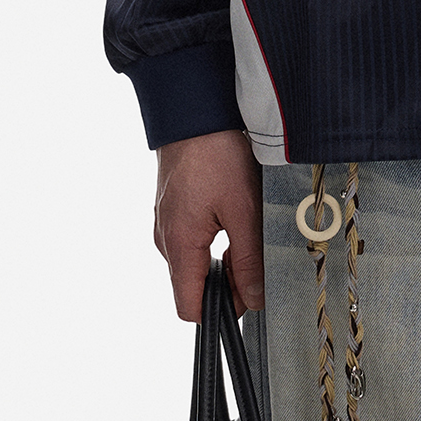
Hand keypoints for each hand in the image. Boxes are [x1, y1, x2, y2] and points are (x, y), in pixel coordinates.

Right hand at [154, 128, 263, 321]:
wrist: (194, 110)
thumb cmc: (216, 154)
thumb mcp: (243, 209)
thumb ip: (248, 259)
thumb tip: (254, 299)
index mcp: (179, 247)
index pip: (189, 309)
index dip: (220, 311)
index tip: (247, 295)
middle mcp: (165, 239)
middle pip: (193, 285)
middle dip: (227, 281)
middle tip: (254, 254)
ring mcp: (166, 222)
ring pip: (193, 261)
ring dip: (221, 257)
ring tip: (246, 226)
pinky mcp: (172, 207)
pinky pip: (190, 238)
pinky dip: (212, 237)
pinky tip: (232, 212)